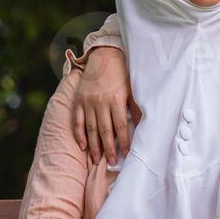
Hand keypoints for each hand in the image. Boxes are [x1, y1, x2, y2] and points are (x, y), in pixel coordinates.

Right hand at [72, 47, 137, 166]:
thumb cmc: (121, 74)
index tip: (128, 153)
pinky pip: (77, 120)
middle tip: (112, 162)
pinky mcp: (78, 100)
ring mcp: (87, 102)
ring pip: (90, 128)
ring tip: (97, 160)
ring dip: (94, 146)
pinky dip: (79, 134)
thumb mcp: (132, 89)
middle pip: (105, 131)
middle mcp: (100, 102)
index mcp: (116, 99)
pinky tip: (83, 146)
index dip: (125, 141)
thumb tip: (143, 126)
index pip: (121, 126)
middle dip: (109, 148)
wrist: (103, 56)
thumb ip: (135, 108)